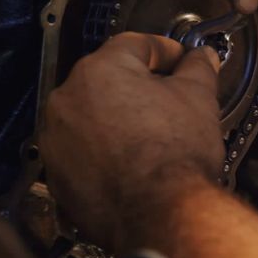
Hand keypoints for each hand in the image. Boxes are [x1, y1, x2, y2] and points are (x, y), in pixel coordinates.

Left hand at [39, 33, 222, 249]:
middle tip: (169, 99)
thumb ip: (197, 68)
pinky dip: (103, 151)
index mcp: (100, 70)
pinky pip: (82, 151)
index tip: (182, 62)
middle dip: (138, 86)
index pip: (135, 45)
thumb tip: (201, 57)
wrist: (158, 213)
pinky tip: (132, 161)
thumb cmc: (175, 152)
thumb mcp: (198, 97)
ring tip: (151, 134)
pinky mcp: (56, 174)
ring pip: (91, 116)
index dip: (165, 51)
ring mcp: (57, 139)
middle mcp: (67, 99)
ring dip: (117, 118)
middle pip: (108, 80)